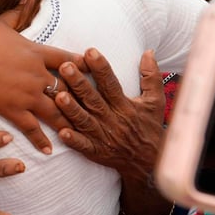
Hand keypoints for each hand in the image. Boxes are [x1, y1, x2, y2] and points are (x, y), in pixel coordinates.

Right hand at [0, 6, 86, 154]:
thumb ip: (17, 12)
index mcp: (36, 52)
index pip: (67, 59)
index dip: (83, 64)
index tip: (96, 69)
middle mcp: (37, 75)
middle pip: (68, 89)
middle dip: (84, 99)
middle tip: (98, 108)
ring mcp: (27, 94)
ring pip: (56, 112)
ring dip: (70, 122)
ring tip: (82, 133)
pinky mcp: (14, 110)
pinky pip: (32, 128)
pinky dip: (41, 140)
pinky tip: (50, 151)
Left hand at [54, 48, 163, 182]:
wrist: (149, 162)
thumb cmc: (149, 127)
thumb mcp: (156, 101)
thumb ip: (151, 77)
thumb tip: (148, 51)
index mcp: (124, 105)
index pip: (111, 83)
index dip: (101, 68)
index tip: (89, 52)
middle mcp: (112, 119)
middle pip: (93, 99)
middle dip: (79, 83)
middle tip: (65, 66)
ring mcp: (103, 136)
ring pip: (85, 121)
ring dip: (72, 109)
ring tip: (58, 95)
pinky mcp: (97, 152)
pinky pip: (84, 146)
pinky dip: (74, 140)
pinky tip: (62, 132)